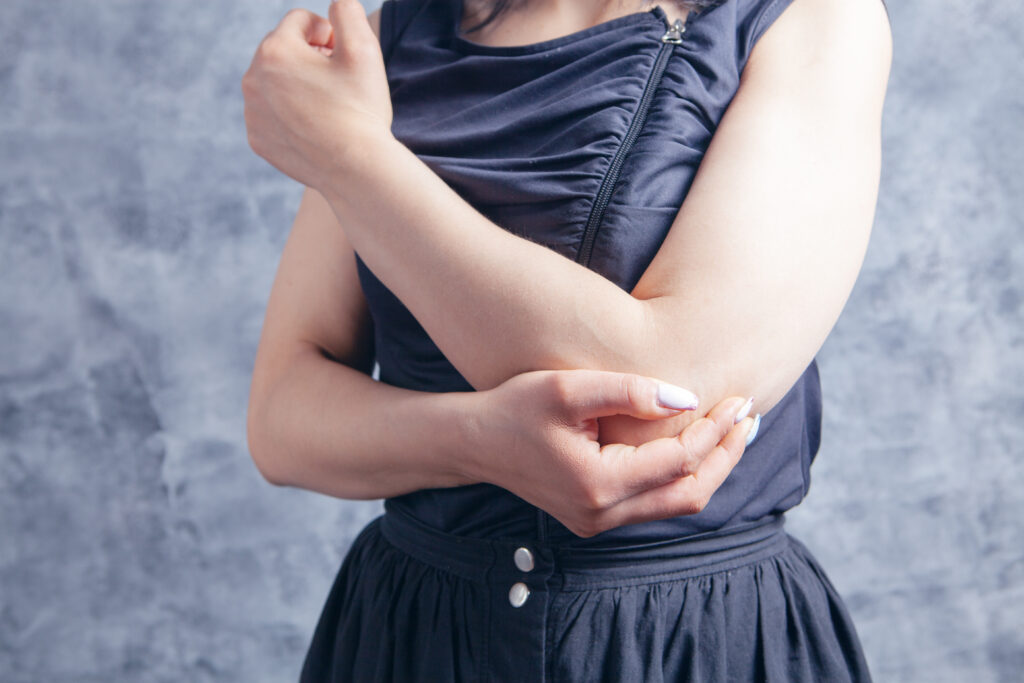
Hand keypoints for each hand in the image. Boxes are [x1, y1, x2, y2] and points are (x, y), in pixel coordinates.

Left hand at [241, 0, 392, 191]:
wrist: (356, 170)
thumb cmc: (361, 109)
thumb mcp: (364, 49)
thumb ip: (346, 11)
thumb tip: (335, 4)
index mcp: (274, 51)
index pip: (300, 21)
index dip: (329, 34)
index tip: (344, 58)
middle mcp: (252, 79)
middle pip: (283, 51)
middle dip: (309, 58)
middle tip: (338, 82)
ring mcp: (252, 113)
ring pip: (275, 83)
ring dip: (298, 85)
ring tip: (328, 106)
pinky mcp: (257, 139)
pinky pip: (271, 114)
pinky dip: (290, 115)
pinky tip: (316, 128)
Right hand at [466, 369, 757, 537]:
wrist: (473, 443)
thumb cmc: (515, 407)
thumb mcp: (568, 388)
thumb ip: (629, 391)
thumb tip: (689, 398)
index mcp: (598, 484)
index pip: (679, 461)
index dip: (714, 431)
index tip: (738, 398)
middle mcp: (602, 514)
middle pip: (689, 493)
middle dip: (725, 455)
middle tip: (749, 418)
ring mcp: (598, 522)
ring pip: (676, 503)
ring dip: (709, 468)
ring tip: (732, 430)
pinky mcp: (596, 518)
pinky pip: (655, 502)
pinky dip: (682, 475)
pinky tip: (694, 446)